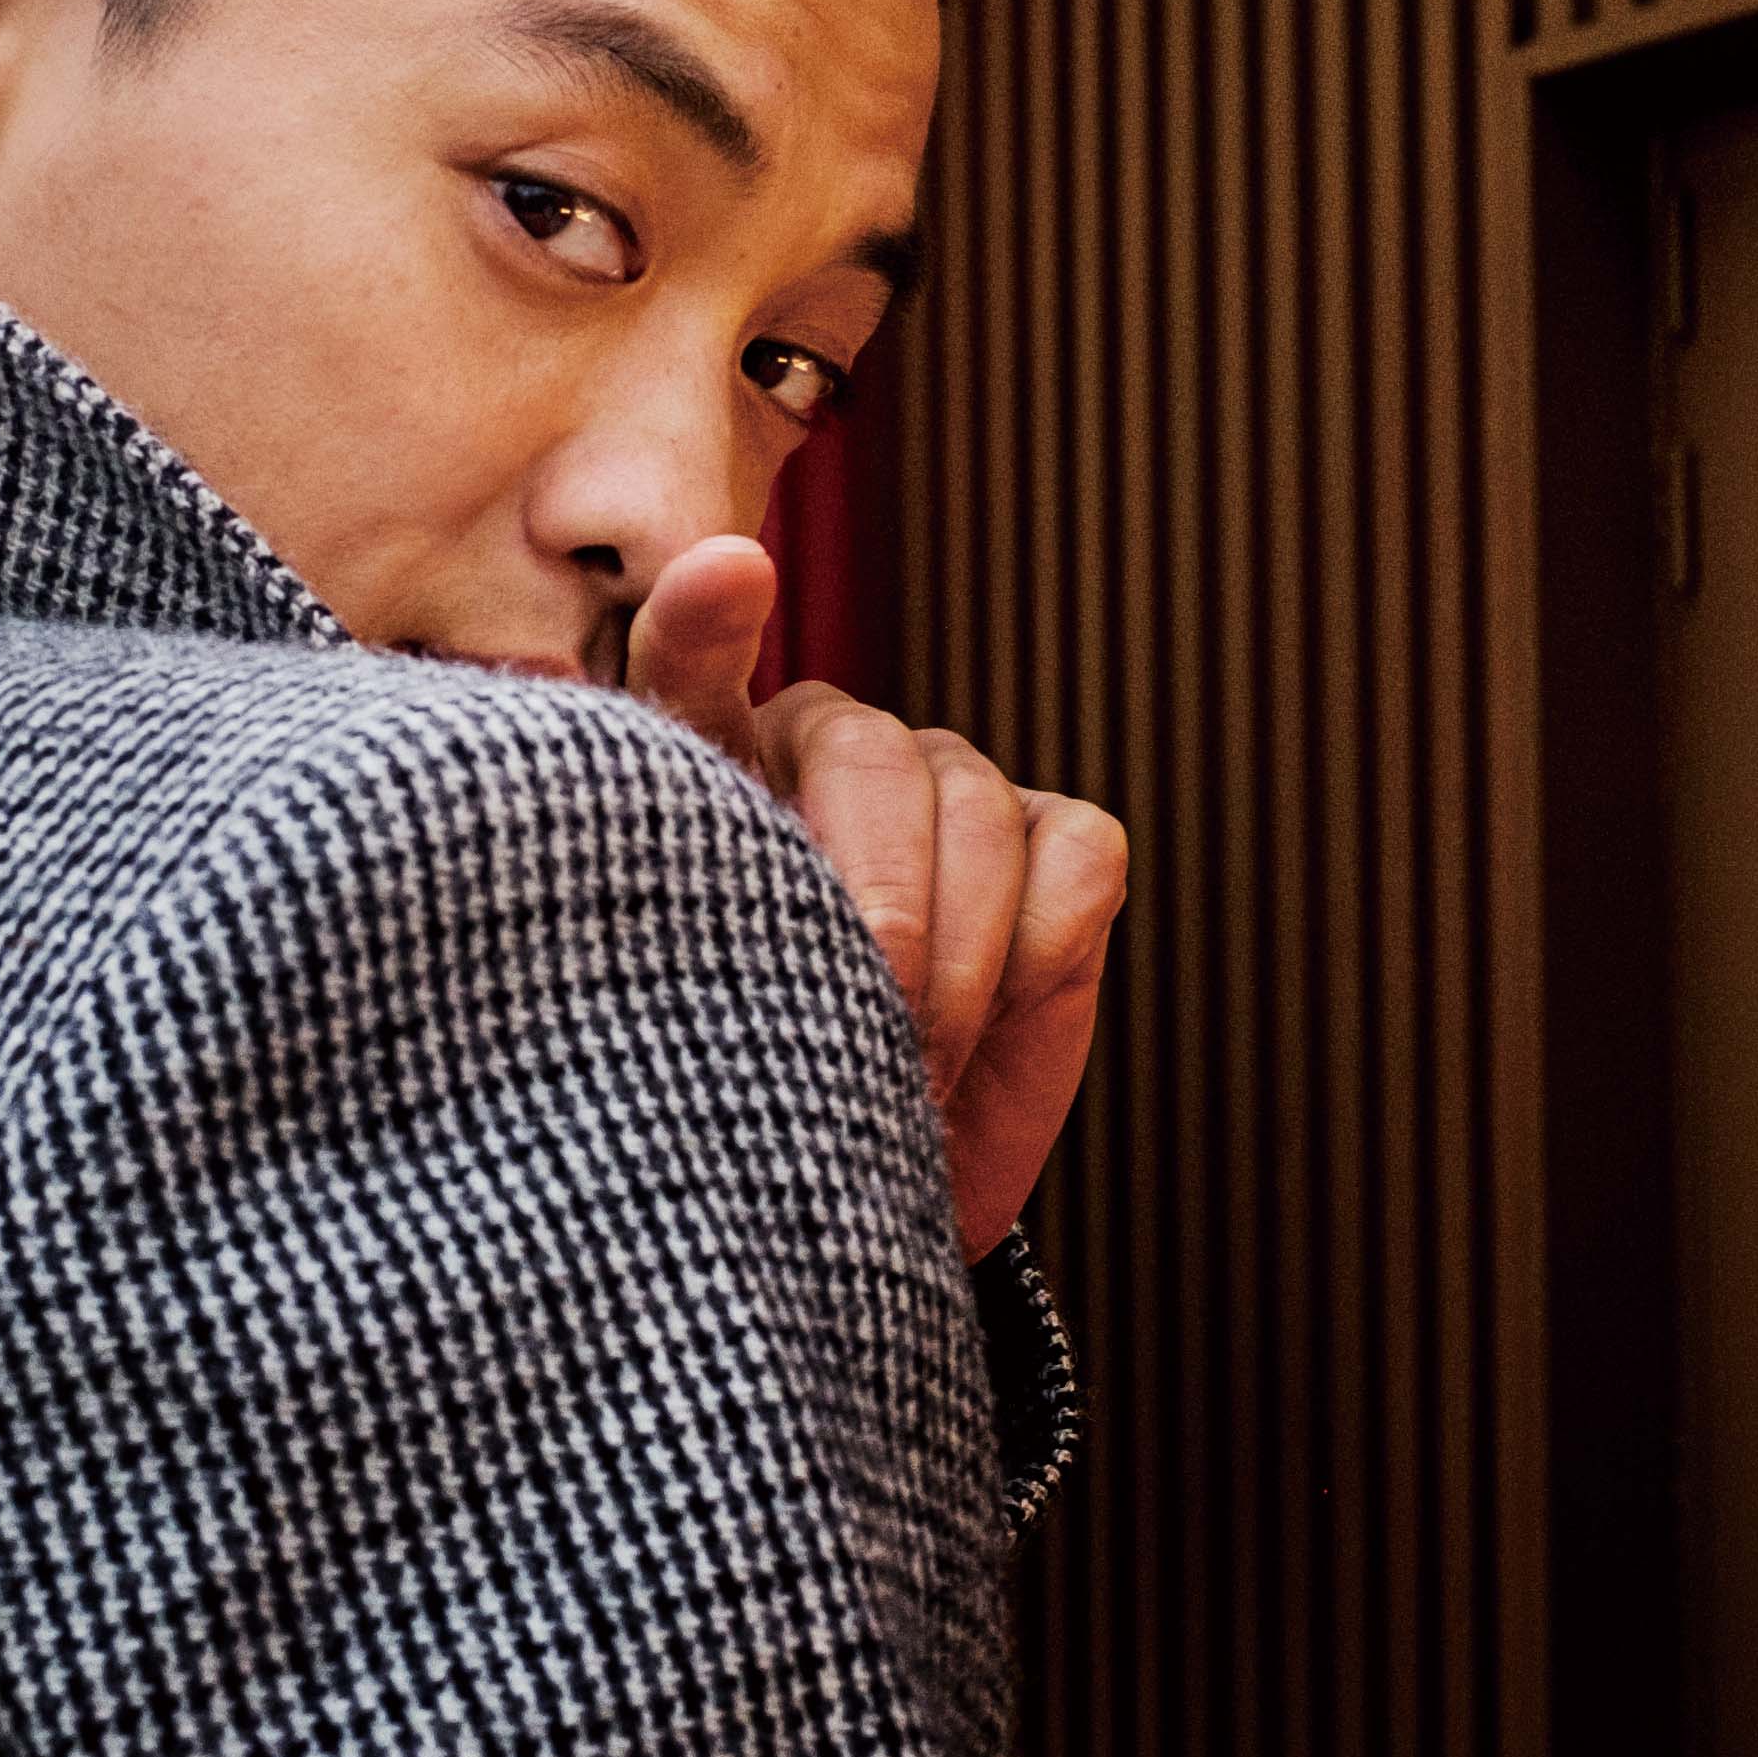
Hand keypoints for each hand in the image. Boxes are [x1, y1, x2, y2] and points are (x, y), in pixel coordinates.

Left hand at [626, 535, 1126, 1263]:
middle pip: (872, 762)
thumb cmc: (744, 1093)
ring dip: (956, 969)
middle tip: (862, 1027)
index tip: (726, 579)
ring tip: (906, 1077)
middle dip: (880, 907)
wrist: (852, 1177)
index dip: (708, 620)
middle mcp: (834, 748)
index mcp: (707, 768)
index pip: (693, 664)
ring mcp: (956, 784)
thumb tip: (752, 821)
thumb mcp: (682, 1024)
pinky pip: (1075, 862)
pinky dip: (1038, 953)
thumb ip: (690, 935)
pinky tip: (991, 1024)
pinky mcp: (1060, 839)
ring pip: (980, 818)